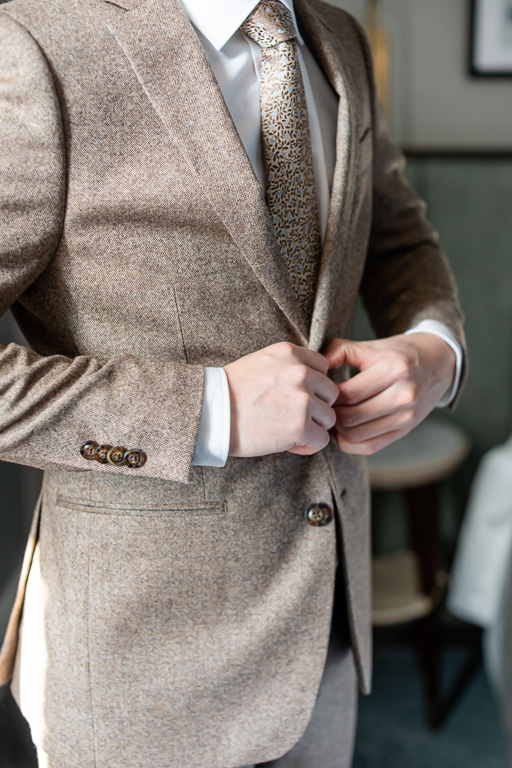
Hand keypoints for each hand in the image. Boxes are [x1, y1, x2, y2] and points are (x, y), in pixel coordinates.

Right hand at [224, 342, 338, 457]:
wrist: (210, 414)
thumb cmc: (230, 393)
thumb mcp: (260, 363)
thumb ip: (288, 367)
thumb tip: (314, 383)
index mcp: (289, 353)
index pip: (323, 368)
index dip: (312, 387)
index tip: (293, 398)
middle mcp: (300, 372)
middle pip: (330, 393)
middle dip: (315, 408)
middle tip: (291, 417)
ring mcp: (302, 399)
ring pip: (329, 418)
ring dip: (312, 427)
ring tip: (287, 431)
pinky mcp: (301, 425)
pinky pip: (322, 439)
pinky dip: (307, 446)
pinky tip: (288, 444)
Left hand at [324, 333, 455, 455]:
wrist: (438, 363)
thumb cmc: (399, 354)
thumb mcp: (372, 346)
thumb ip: (342, 350)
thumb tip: (318, 364)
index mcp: (395, 369)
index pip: (349, 393)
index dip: (328, 396)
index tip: (322, 391)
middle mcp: (404, 395)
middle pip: (351, 418)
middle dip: (331, 413)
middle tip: (324, 405)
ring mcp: (407, 417)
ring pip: (357, 435)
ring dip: (338, 429)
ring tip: (333, 414)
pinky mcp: (405, 430)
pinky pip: (369, 446)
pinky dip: (350, 441)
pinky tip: (344, 428)